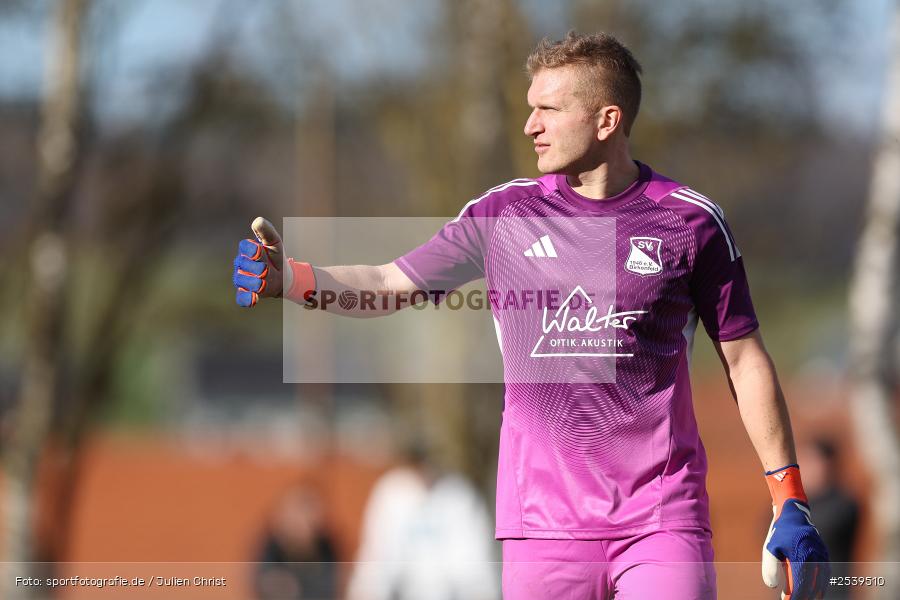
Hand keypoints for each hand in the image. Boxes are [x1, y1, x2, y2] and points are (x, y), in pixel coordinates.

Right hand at [233, 217, 292, 306]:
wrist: (284, 276)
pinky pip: (241, 297)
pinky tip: (254, 299)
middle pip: (245, 266)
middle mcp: (241, 264)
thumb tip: (257, 220)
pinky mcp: (245, 293)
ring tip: (264, 282)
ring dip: (256, 283)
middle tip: (266, 269)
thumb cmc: (276, 256)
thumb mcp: (275, 242)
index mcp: (246, 250)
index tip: (259, 251)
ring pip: (243, 281)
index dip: (251, 250)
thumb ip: (266, 231)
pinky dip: (246, 299)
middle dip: (258, 268)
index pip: (244, 248)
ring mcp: (242, 279)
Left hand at [762, 467, 829, 598]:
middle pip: (812, 585)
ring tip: (807, 598)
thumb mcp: (770, 549)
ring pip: (821, 580)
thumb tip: (773, 586)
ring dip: (815, 592)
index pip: (800, 584)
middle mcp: (814, 557)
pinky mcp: (824, 553)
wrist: (794, 513)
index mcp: (801, 556)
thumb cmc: (780, 532)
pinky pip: (825, 572)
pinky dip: (821, 582)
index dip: (795, 595)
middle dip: (805, 596)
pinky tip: (815, 589)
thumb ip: (771, 569)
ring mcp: (821, 555)